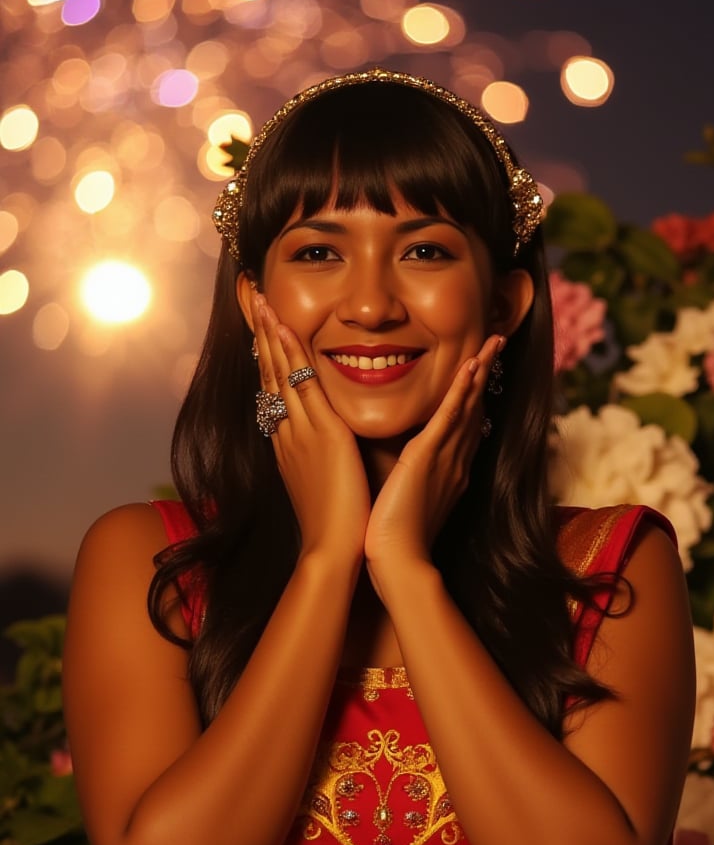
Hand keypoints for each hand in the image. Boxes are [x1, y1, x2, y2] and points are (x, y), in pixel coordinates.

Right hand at [252, 295, 370, 565]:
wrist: (331, 550)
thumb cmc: (333, 523)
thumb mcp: (319, 480)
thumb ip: (317, 456)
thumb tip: (320, 443)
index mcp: (287, 441)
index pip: (271, 385)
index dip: (264, 351)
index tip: (258, 322)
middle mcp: (286, 431)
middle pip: (267, 371)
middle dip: (258, 331)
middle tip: (249, 294)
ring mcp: (300, 431)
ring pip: (279, 372)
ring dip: (269, 332)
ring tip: (260, 298)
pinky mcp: (321, 434)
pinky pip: (301, 386)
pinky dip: (291, 355)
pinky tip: (283, 328)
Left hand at [364, 334, 504, 592]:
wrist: (397, 560)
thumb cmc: (394, 538)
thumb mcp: (406, 498)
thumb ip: (407, 477)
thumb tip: (394, 462)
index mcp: (448, 470)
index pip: (464, 424)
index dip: (474, 394)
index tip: (479, 368)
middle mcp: (455, 460)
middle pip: (475, 408)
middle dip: (485, 373)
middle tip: (496, 342)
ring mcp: (445, 457)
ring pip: (467, 405)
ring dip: (480, 370)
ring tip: (493, 341)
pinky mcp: (428, 457)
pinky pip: (449, 416)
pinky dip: (461, 389)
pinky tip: (471, 365)